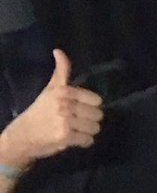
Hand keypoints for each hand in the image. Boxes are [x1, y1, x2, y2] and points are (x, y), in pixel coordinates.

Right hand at [0, 50, 101, 172]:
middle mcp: (65, 105)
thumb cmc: (39, 111)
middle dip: (89, 120)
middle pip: (98, 115)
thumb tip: (59, 50)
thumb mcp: (50, 89)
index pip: (97, 100)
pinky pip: (88, 140)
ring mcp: (65, 121)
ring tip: (73, 130)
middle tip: (75, 122)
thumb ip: (61, 72)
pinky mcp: (65, 137)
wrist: (22, 136)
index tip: (78, 109)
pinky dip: (82, 142)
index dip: (90, 106)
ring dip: (87, 132)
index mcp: (63, 91)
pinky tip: (72, 139)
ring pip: (95, 128)